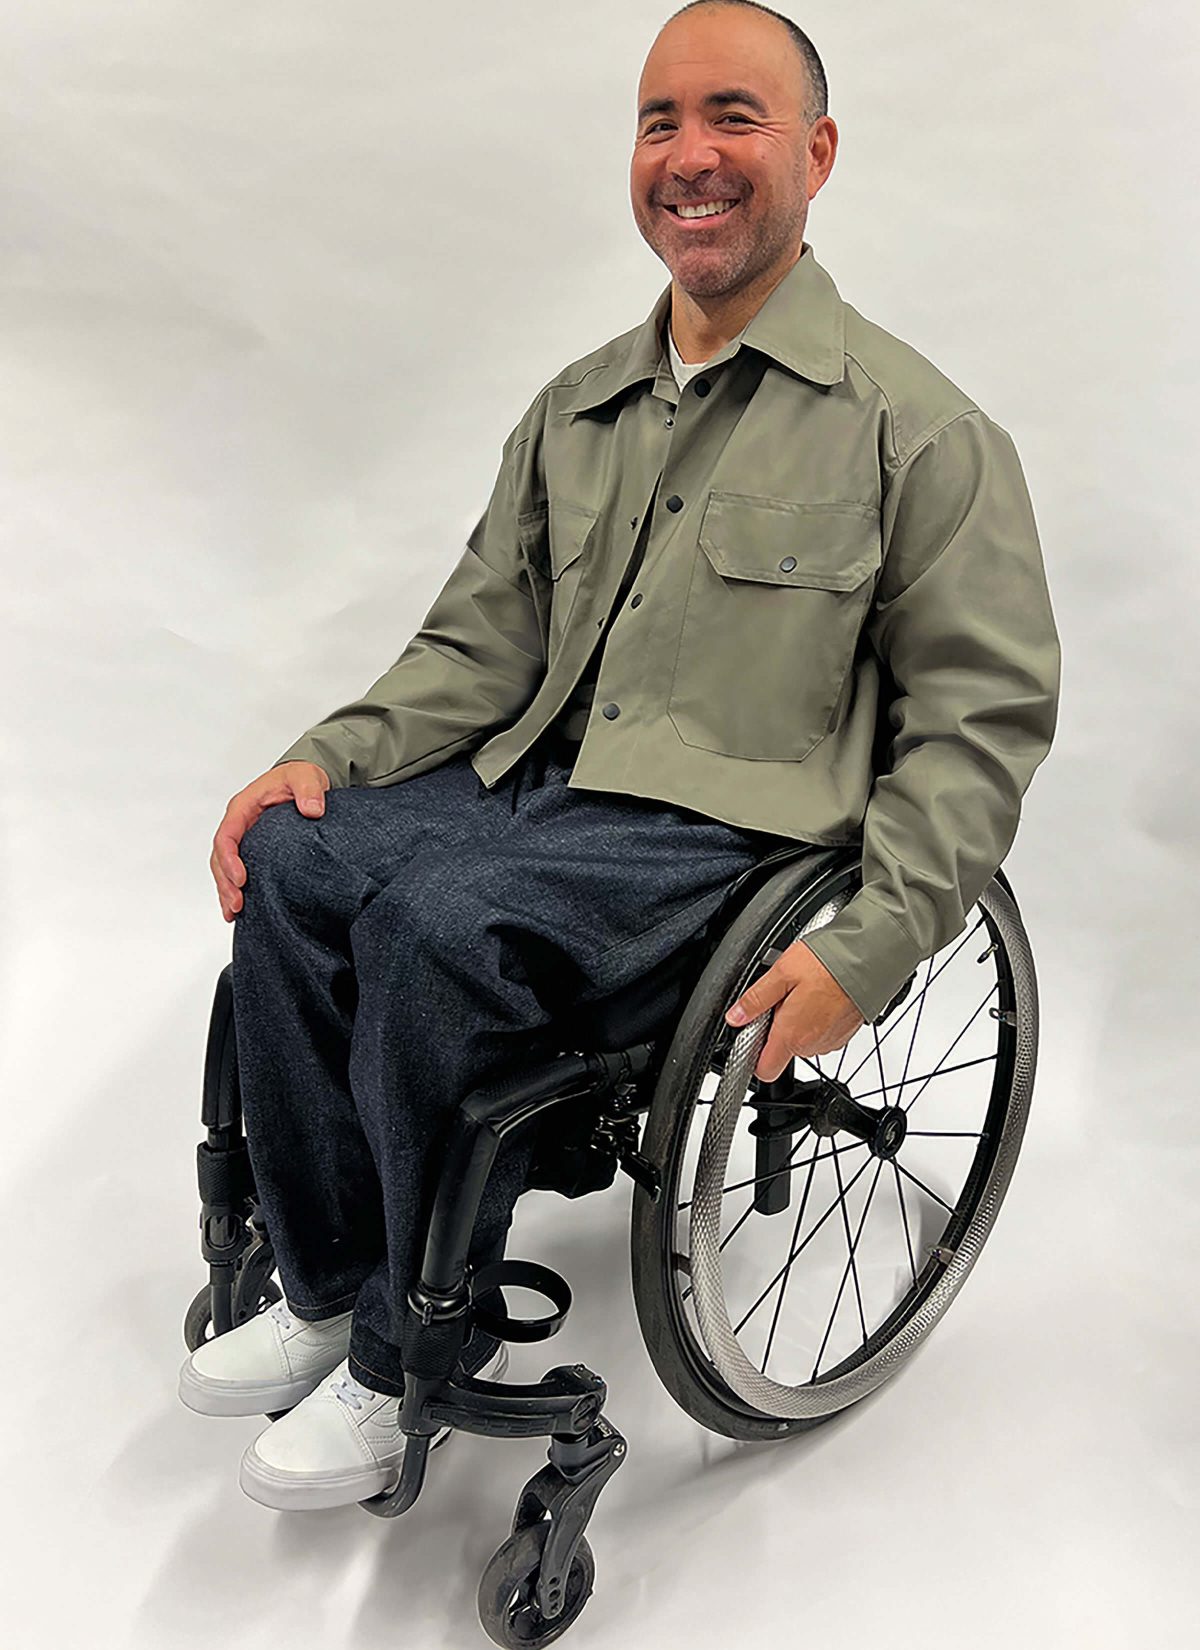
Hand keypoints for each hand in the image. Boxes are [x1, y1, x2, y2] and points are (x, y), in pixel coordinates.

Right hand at [210, 761, 329, 922]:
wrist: (305, 781)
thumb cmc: (300, 777)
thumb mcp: (306, 776)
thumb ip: (308, 789)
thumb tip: (312, 809)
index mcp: (244, 807)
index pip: (227, 835)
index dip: (230, 859)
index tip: (241, 879)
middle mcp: (239, 824)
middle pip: (220, 857)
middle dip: (225, 883)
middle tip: (237, 905)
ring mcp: (244, 838)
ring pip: (225, 868)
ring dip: (226, 891)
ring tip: (233, 914)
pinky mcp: (254, 849)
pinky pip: (238, 871)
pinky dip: (236, 890)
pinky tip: (241, 911)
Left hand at [724, 939, 865, 1080]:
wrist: (869, 959)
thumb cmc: (828, 963)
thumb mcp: (781, 974)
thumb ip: (755, 1000)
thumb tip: (735, 1017)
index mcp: (792, 1035)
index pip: (765, 1070)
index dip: (754, 1055)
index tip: (753, 1033)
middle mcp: (812, 1045)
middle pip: (783, 1050)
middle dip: (778, 1027)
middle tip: (783, 997)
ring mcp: (831, 1041)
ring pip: (803, 1040)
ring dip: (798, 1021)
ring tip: (804, 991)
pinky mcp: (844, 1034)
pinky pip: (821, 1033)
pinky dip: (817, 1018)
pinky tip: (819, 995)